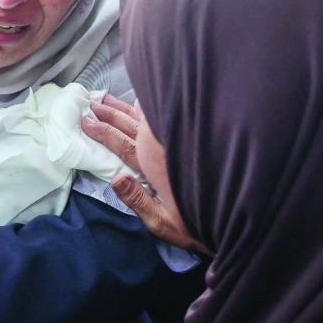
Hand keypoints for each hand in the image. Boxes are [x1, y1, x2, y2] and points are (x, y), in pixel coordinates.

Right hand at [81, 95, 205, 251]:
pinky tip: (141, 100)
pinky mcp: (188, 136)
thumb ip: (138, 201)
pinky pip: (164, 115)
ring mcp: (175, 139)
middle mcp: (162, 147)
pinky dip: (150, 106)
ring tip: (106, 98)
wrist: (237, 216)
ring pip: (144, 118)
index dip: (101, 132)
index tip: (85, 121)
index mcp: (153, 165)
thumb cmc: (198, 224)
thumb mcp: (163, 222)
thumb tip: (115, 179)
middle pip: (129, 126)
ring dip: (124, 108)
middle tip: (90, 104)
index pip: (121, 144)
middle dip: (108, 115)